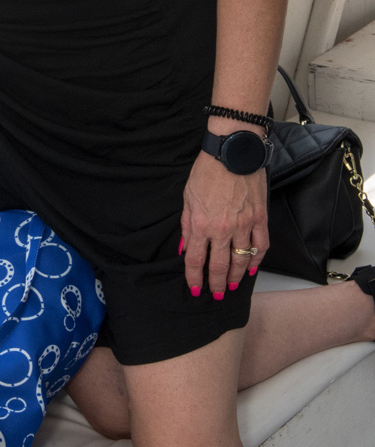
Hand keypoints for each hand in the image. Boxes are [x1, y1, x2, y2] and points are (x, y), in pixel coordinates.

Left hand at [181, 150, 268, 298]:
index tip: (196, 290)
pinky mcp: (260, 218)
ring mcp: (244, 225)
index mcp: (201, 224)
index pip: (196, 261)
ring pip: (241, 260)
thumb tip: (185, 248)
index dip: (195, 279)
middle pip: (219, 266)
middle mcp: (223, 229)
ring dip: (236, 277)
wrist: (233, 152)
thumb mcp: (188, 198)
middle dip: (216, 284)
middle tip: (216, 295)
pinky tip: (252, 269)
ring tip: (232, 286)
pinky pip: (261, 245)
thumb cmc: (207, 172)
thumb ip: (187, 226)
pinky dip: (257, 260)